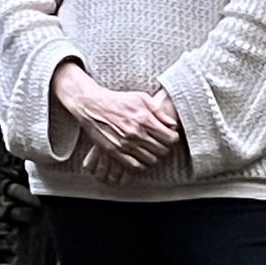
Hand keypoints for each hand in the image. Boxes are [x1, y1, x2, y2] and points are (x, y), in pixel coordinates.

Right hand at [54, 62, 182, 171]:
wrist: (92, 106)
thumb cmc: (118, 100)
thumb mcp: (141, 98)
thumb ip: (159, 112)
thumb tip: (173, 125)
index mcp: (144, 119)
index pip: (170, 138)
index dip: (173, 139)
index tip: (170, 137)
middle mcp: (136, 133)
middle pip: (162, 150)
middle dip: (165, 148)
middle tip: (161, 144)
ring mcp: (125, 144)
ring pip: (150, 160)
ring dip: (154, 156)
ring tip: (151, 150)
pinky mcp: (115, 152)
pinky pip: (135, 166)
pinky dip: (141, 165)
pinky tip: (141, 157)